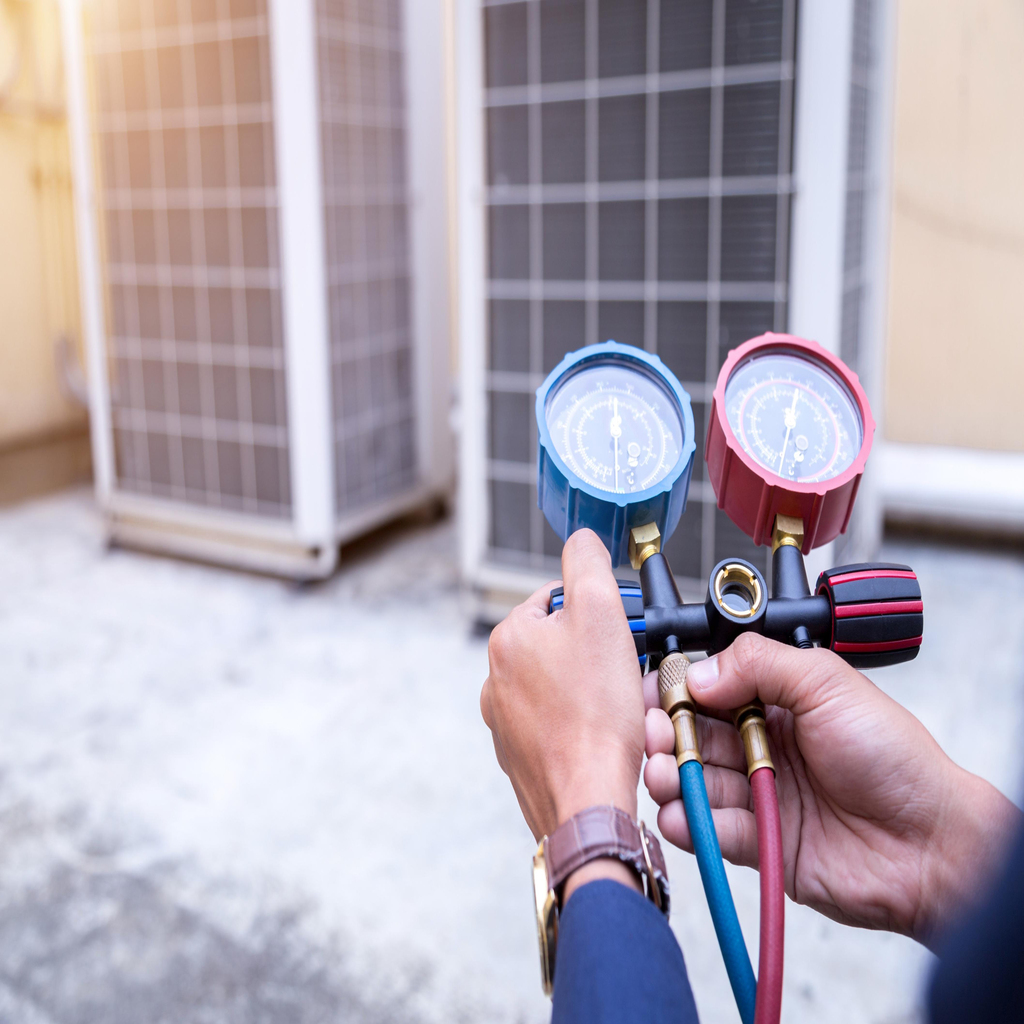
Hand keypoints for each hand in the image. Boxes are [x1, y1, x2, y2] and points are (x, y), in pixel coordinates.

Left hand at [481, 530, 645, 897]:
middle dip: (596, 653)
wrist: (586, 800)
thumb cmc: (595, 714)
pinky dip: (581, 727)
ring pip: (559, 688)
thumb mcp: (600, 612)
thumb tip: (581, 538)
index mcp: (508, 638)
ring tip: (620, 709)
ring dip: (590, 691)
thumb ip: (587, 563)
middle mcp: (494, 679)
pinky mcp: (520, 759)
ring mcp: (504, 723)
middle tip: (627, 671)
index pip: (555, 600)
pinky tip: (605, 738)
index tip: (622, 633)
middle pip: (558, 645)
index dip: (598, 611)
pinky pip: (557, 728)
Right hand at [643, 633, 1021, 944]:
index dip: (679, 688)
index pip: (710, 687)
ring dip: (671, 776)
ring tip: (663, 775)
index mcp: (777, 700)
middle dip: (665, 733)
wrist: (930, 845)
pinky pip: (710, 828)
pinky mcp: (757, 841)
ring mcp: (758, 792)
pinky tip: (678, 814)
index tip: (657, 692)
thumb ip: (760, 665)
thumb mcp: (828, 684)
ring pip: (695, 780)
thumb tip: (698, 672)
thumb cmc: (895, 759)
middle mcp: (761, 743)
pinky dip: (689, 821)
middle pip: (693, 734)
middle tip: (654, 735)